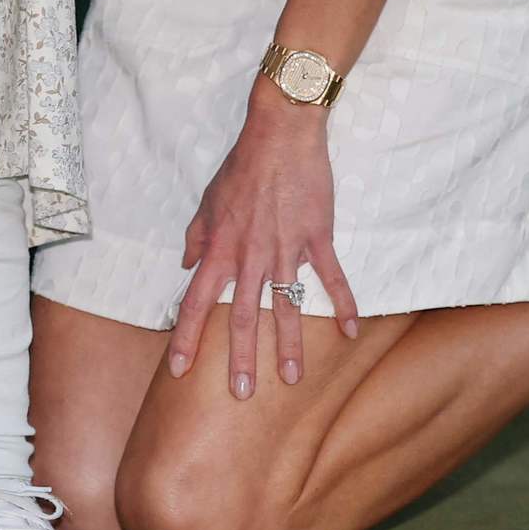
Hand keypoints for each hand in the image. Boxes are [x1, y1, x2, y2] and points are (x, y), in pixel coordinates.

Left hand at [166, 90, 359, 396]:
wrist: (280, 136)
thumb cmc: (241, 168)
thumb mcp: (207, 201)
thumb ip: (196, 236)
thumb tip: (186, 263)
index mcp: (220, 249)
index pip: (198, 302)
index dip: (188, 337)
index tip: (178, 370)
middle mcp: (250, 256)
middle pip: (243, 317)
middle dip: (241, 359)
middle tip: (243, 394)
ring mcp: (285, 250)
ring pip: (286, 307)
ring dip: (289, 345)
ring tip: (292, 379)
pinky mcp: (317, 238)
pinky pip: (332, 278)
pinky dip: (343, 304)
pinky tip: (349, 332)